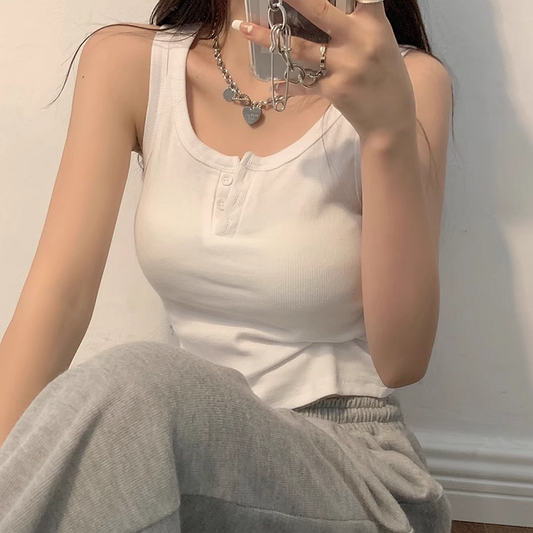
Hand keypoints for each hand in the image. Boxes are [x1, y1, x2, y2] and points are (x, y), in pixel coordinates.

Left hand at [233, 0, 416, 139]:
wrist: (391, 120)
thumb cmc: (387, 77)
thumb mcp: (382, 42)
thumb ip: (360, 22)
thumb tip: (322, 11)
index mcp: (374, 25)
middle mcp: (358, 42)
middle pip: (320, 12)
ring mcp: (343, 67)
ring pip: (299, 48)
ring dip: (268, 38)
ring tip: (244, 27)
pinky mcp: (332, 90)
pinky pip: (302, 83)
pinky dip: (286, 84)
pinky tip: (272, 86)